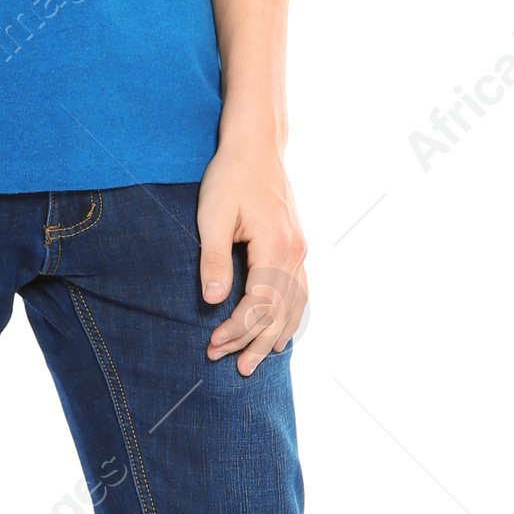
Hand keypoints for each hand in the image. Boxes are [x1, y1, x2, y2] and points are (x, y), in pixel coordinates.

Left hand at [197, 140, 307, 372]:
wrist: (256, 146)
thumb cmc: (230, 176)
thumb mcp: (212, 214)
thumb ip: (214, 258)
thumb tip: (212, 300)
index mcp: (276, 245)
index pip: (260, 303)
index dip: (237, 329)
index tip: (212, 344)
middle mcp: (295, 252)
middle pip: (281, 312)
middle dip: (255, 342)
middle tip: (233, 367)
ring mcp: (300, 250)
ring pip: (296, 306)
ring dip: (276, 336)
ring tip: (257, 362)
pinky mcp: (297, 247)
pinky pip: (301, 292)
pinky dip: (292, 318)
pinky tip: (282, 334)